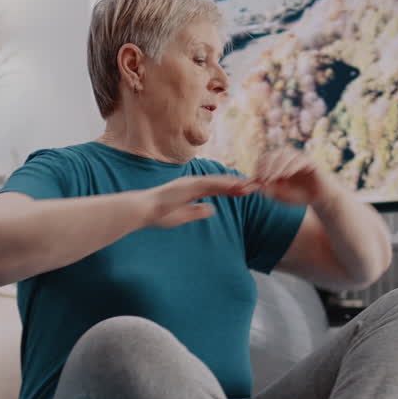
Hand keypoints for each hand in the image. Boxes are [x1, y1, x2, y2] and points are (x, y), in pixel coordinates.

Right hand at [140, 175, 259, 228]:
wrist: (143, 211)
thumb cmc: (157, 215)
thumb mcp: (182, 216)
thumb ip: (196, 212)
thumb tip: (211, 209)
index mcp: (190, 190)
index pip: (215, 189)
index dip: (230, 190)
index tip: (244, 191)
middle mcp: (192, 183)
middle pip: (218, 183)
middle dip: (236, 185)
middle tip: (254, 186)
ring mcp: (190, 183)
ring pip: (216, 182)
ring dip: (233, 183)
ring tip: (249, 186)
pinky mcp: (188, 185)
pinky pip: (209, 184)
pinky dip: (223, 184)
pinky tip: (235, 185)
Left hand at [253, 147, 339, 207]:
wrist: (321, 199)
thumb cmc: (300, 197)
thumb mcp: (280, 196)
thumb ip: (269, 191)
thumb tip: (256, 186)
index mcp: (279, 164)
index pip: (266, 159)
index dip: (259, 168)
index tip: (256, 180)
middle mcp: (289, 158)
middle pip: (274, 154)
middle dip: (266, 166)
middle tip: (262, 179)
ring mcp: (299, 158)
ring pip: (286, 155)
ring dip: (277, 167)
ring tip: (272, 178)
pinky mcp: (310, 161)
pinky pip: (300, 159)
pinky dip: (291, 166)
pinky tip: (286, 175)